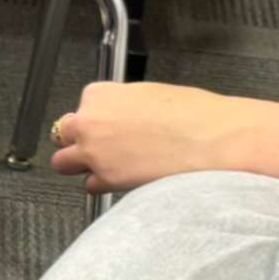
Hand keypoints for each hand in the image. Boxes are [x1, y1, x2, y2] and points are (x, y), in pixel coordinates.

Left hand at [48, 81, 278, 196]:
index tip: (108, 124)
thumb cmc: (195, 114)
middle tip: (101, 146)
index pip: (83, 106)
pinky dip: (102, 183)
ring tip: (107, 165)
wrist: (215, 140)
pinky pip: (90, 184)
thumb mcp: (151, 94)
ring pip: (63, 163)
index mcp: (101, 95)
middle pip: (63, 134)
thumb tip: (121, 116)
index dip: (97, 117)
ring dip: (81, 164)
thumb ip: (124, 105)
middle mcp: (90, 122)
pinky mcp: (106, 179)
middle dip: (79, 141)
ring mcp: (94, 153)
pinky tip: (124, 178)